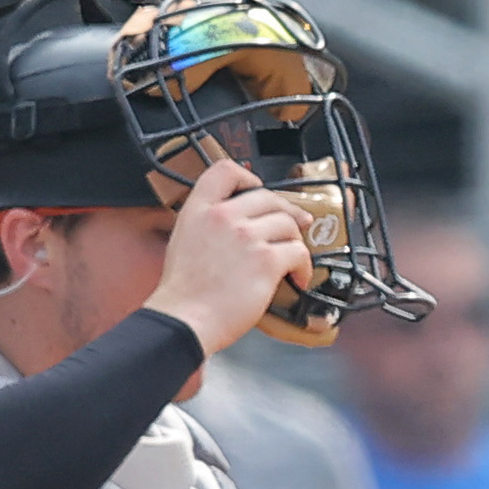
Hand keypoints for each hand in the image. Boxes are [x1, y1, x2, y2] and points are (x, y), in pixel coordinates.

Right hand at [148, 156, 319, 351]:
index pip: (225, 170)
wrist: (186, 318)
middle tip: (296, 225)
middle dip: (286, 212)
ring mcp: (246, 236)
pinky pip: (299, 252)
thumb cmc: (185, 291)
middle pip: (268, 197)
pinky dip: (304, 266)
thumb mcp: (184, 240)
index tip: (258, 189)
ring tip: (294, 260)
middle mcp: (223, 217)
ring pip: (288, 223)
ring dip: (296, 241)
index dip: (248, 177)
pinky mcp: (266, 260)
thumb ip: (207, 224)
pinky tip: (298, 278)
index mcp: (199, 209)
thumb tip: (235, 223)